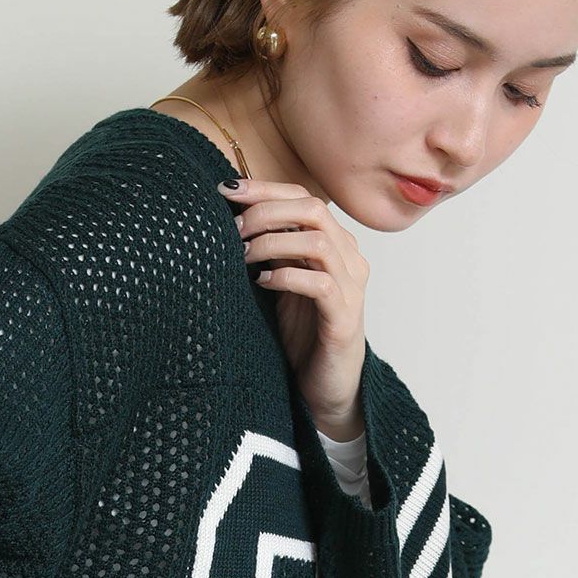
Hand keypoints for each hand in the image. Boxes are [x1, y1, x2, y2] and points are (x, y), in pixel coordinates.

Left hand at [222, 176, 369, 430]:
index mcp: (336, 244)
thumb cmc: (303, 335)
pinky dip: (286, 276)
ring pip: (316, 241)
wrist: (326, 388)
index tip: (226, 189)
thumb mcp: (283, 282)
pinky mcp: (345, 318)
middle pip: (313, 208)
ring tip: (242, 255)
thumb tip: (236, 216)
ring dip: (272, 242)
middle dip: (266, 211)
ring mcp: (351, 287)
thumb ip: (273, 250)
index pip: (304, 197)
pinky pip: (320, 284)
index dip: (265, 189)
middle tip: (232, 228)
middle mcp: (350, 259)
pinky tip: (262, 283)